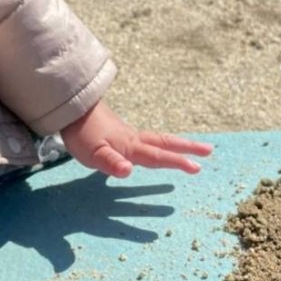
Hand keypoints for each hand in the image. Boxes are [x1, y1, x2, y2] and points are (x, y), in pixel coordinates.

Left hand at [60, 101, 212, 178]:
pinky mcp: (121, 132)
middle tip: (210, 150)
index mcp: (131, 147)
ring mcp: (129, 134)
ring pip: (159, 139)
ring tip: (194, 147)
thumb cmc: (81, 134)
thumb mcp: (92, 153)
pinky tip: (157, 147)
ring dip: (177, 144)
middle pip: (166, 143)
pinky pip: (149, 138)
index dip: (178, 162)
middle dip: (188, 148)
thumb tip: (128, 171)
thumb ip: (110, 163)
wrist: (70, 109)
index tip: (198, 168)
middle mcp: (134, 139)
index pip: (158, 157)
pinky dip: (161, 142)